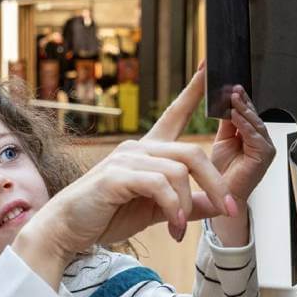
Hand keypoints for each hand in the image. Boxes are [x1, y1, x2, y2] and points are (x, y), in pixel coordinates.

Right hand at [26, 65, 227, 260]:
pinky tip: (174, 227)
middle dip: (216, 183)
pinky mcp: (116, 175)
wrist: (67, 229)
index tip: (209, 67)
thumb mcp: (155, 212)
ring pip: (179, 171)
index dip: (194, 92)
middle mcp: (138, 148)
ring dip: (188, 205)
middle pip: (192, 153)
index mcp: (147, 152)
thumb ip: (187, 206)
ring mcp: (126, 159)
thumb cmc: (106, 216)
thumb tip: (218, 206)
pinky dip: (174, 208)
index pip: (175, 114)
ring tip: (181, 229)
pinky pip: (160, 185)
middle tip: (228, 209)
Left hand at [211, 84, 274, 206]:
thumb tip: (226, 102)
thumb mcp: (223, 140)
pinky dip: (244, 124)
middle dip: (243, 101)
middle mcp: (262, 140)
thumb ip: (227, 122)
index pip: (248, 113)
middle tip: (233, 88)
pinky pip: (254, 135)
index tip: (231, 86)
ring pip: (255, 123)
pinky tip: (235, 114)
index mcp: (253, 136)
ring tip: (233, 97)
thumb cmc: (221, 172)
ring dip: (243, 109)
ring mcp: (265, 147)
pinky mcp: (264, 155)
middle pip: (253, 116)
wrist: (220, 195)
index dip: (241, 100)